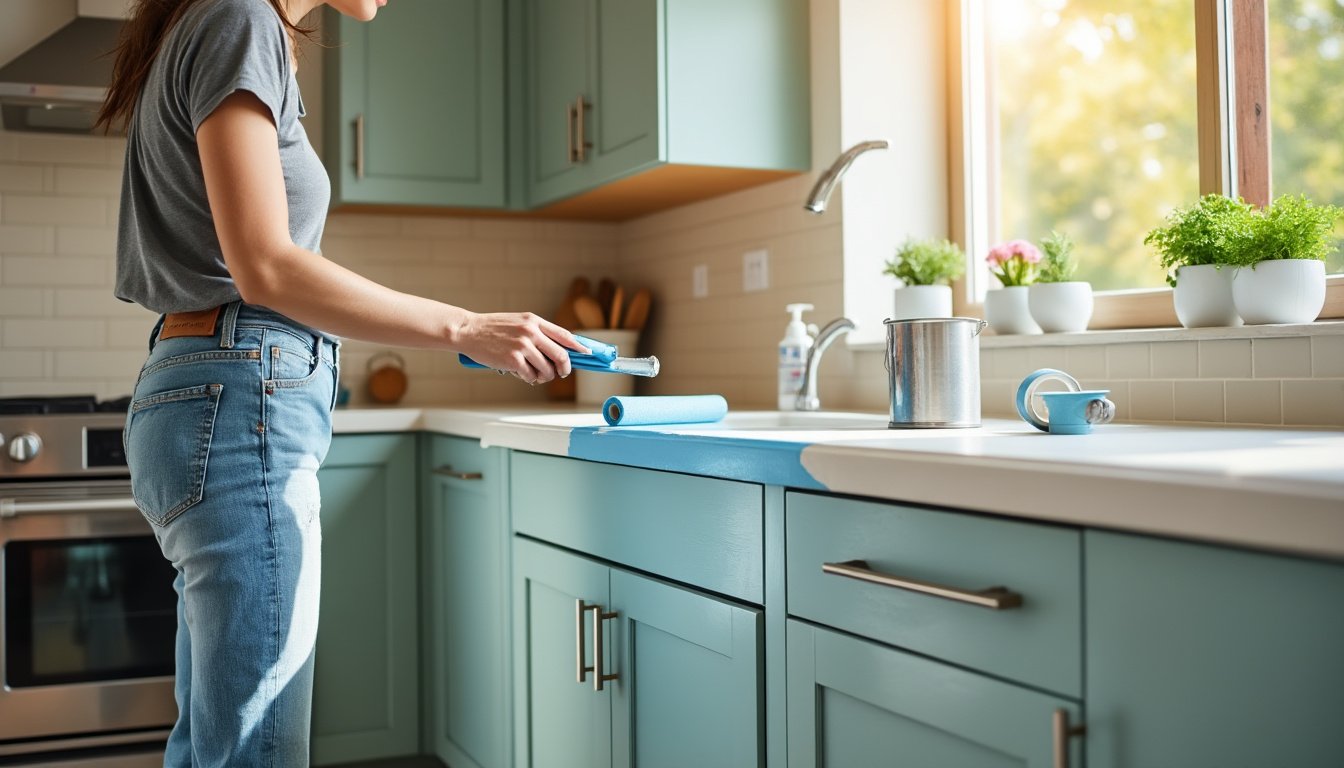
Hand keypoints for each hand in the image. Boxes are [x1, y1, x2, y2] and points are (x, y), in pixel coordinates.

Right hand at [455, 312, 588, 384]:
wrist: (469, 331)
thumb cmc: (493, 328)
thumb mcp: (519, 322)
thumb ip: (537, 332)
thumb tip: (558, 350)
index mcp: (534, 321)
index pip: (564, 335)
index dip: (578, 347)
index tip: (587, 353)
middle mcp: (531, 332)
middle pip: (560, 355)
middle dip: (564, 368)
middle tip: (561, 373)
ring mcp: (522, 346)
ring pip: (546, 369)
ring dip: (543, 376)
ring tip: (534, 374)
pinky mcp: (513, 360)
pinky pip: (530, 376)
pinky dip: (528, 378)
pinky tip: (521, 373)